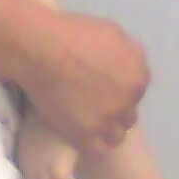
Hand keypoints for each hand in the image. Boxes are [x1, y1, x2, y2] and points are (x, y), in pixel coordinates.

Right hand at [16, 9, 148, 153]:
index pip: (135, 90)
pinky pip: (100, 148)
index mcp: (138, 70)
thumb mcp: (110, 31)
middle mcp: (130, 95)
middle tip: (87, 103)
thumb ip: (125, 53)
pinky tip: (77, 131)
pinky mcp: (89, 135)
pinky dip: (91, 142)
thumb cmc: (69, 33)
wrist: (39, 48)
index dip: (117, 90)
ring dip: (103, 128)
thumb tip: (125, 67)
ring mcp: (111, 117)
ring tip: (81, 120)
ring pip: (116, 133)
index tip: (98, 88)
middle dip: (112, 108)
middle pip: (128, 112)